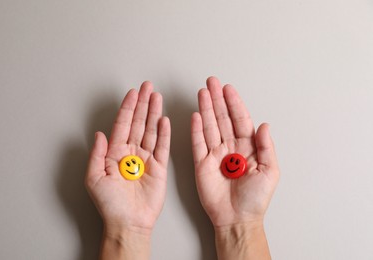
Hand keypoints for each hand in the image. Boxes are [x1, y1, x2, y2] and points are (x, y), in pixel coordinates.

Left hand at [85, 82, 170, 235]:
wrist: (128, 222)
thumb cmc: (110, 204)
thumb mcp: (94, 178)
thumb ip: (97, 154)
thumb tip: (99, 134)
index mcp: (115, 153)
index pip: (122, 124)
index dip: (127, 107)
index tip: (132, 92)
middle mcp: (131, 152)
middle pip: (138, 122)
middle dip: (142, 103)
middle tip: (147, 86)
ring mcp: (146, 159)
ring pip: (150, 130)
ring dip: (154, 112)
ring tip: (157, 96)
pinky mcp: (159, 167)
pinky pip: (162, 146)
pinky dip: (164, 133)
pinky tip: (164, 119)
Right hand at [191, 77, 278, 227]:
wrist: (237, 218)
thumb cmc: (255, 199)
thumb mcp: (270, 172)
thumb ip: (266, 147)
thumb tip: (264, 125)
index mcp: (247, 147)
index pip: (240, 119)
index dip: (234, 103)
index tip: (228, 88)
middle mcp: (230, 147)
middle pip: (222, 118)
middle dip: (217, 99)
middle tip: (211, 82)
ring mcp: (214, 154)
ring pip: (210, 126)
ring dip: (206, 109)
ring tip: (202, 92)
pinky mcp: (201, 163)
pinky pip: (198, 142)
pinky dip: (196, 129)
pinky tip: (196, 115)